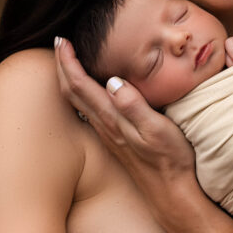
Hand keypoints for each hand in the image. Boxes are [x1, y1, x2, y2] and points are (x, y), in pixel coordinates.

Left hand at [54, 36, 193, 176]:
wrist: (172, 193)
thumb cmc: (171, 160)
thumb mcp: (158, 129)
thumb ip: (134, 106)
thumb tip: (111, 81)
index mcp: (112, 118)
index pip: (81, 84)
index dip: (68, 61)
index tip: (61, 39)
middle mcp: (104, 126)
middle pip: (72, 92)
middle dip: (62, 66)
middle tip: (59, 42)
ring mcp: (108, 134)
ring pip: (78, 102)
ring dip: (70, 79)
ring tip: (68, 60)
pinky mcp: (116, 140)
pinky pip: (89, 111)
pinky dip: (82, 93)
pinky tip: (90, 89)